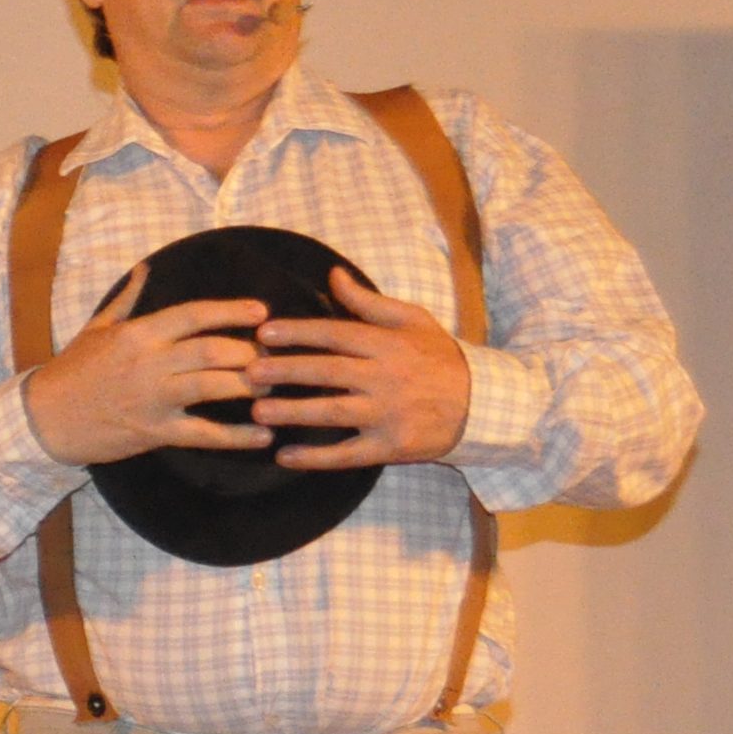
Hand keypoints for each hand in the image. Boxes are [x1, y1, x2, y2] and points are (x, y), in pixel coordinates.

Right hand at [21, 257, 277, 466]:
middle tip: (272, 356)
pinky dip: (237, 436)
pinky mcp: (154, 431)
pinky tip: (263, 435)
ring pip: (214, 386)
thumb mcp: (97, 329)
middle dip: (250, 351)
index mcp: (140, 333)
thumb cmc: (72, 372)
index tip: (262, 311)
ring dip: (250, 385)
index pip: (195, 314)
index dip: (232, 311)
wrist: (44, 418)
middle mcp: (150, 362)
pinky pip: (204, 434)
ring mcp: (154, 398)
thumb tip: (145, 269)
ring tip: (273, 386)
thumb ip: (127, 299)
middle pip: (214, 349)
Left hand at [246, 268, 470, 469]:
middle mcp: (385, 378)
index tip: (264, 334)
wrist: (482, 403)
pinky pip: (347, 454)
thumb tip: (333, 274)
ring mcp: (387, 414)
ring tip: (258, 413)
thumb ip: (368, 302)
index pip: (336, 335)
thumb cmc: (440, 358)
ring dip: (293, 413)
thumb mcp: (412, 320)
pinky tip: (286, 457)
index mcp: (387, 344)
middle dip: (286, 372)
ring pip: (333, 413)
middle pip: (328, 373)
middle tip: (249, 373)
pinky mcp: (390, 447)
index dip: (298, 333)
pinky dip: (316, 458)